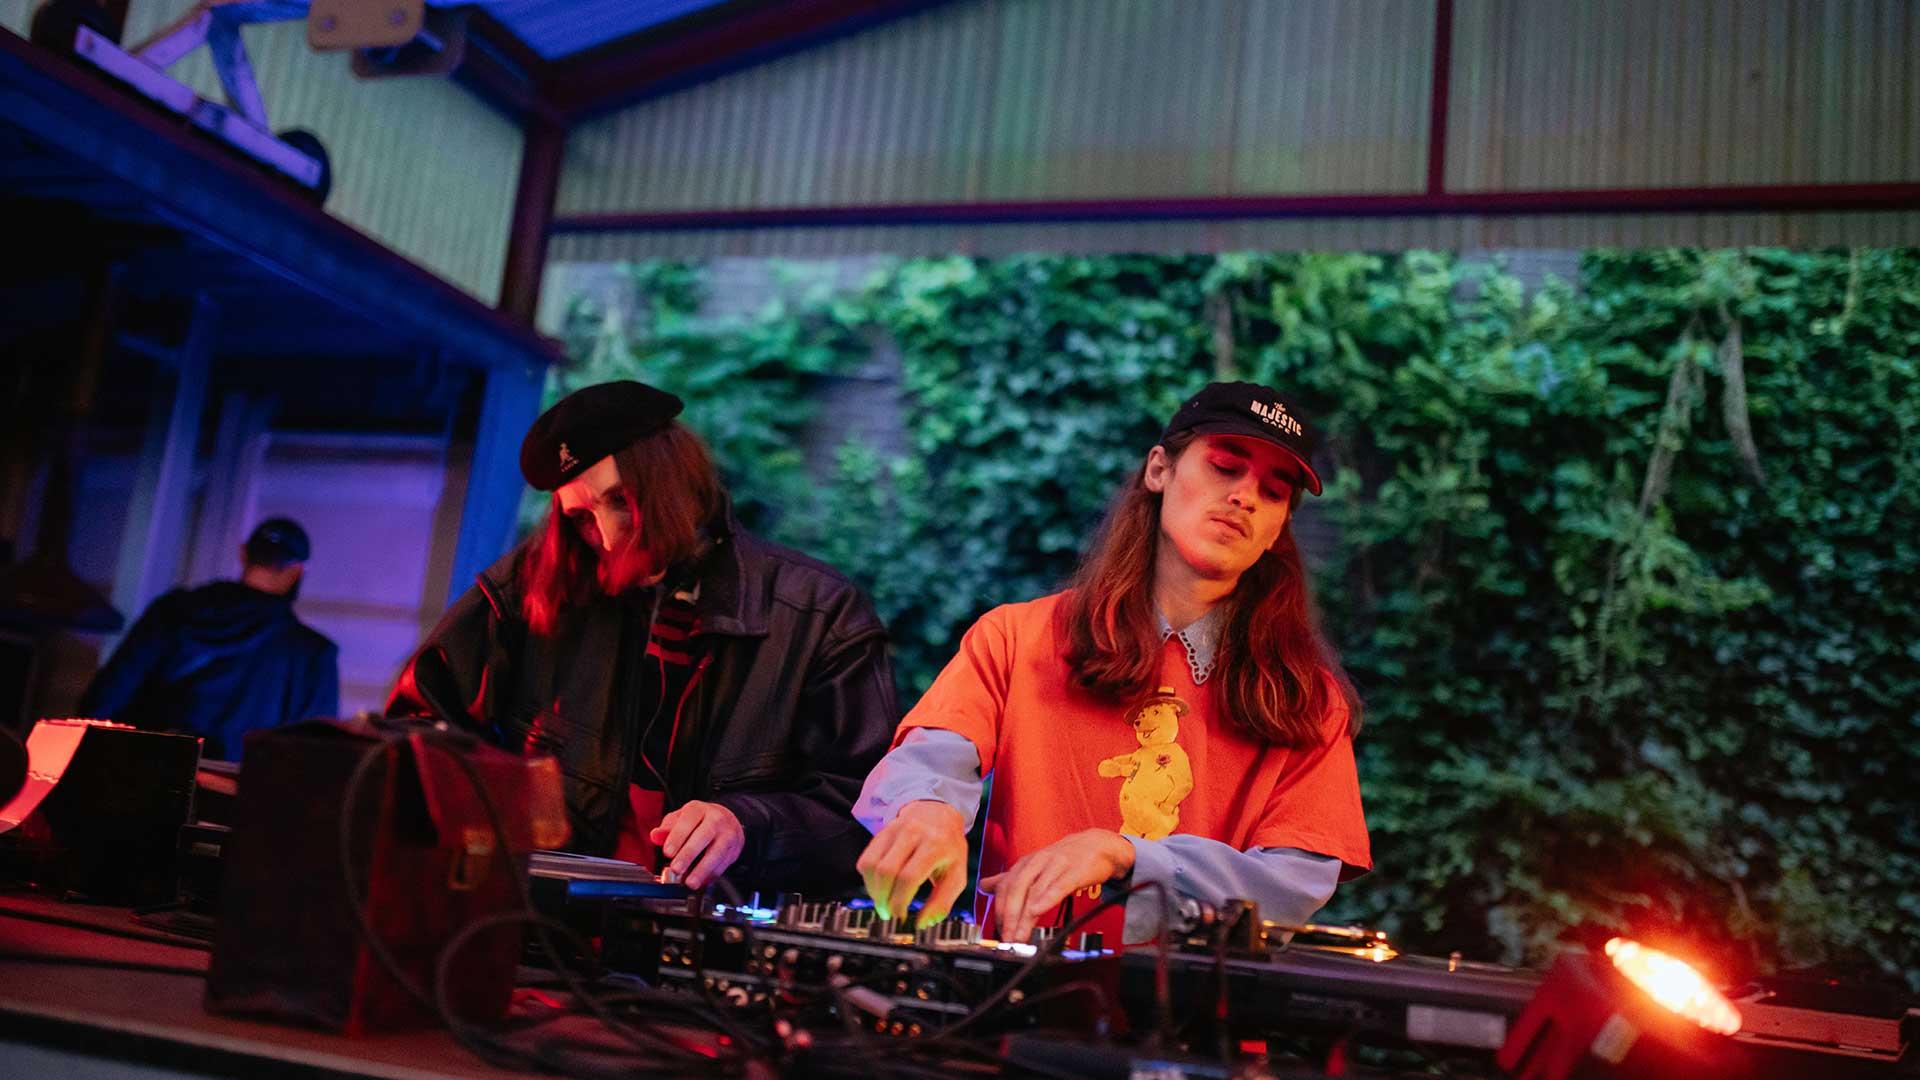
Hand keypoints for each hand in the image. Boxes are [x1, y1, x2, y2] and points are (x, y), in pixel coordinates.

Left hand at [649, 800, 744, 889]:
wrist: (727, 820)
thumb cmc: (699, 821)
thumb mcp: (680, 819)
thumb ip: (666, 829)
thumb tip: (655, 836)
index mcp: (698, 810)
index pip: (687, 822)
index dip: (677, 837)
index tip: (667, 852)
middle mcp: (715, 819)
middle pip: (703, 836)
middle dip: (688, 854)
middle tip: (676, 868)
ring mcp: (727, 834)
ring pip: (716, 852)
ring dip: (702, 870)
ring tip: (690, 882)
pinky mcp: (734, 849)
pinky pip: (723, 864)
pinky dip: (711, 875)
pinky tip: (701, 882)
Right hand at [856, 800, 969, 926]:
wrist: (939, 814)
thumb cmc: (949, 849)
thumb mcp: (957, 875)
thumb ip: (942, 902)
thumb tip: (922, 924)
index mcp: (936, 845)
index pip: (909, 877)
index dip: (900, 901)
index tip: (900, 917)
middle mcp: (913, 834)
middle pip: (886, 871)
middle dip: (883, 899)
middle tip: (887, 914)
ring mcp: (894, 830)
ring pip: (871, 865)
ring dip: (873, 890)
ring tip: (882, 902)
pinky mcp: (881, 832)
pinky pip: (865, 859)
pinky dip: (867, 878)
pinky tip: (878, 887)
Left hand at [979, 829, 1134, 945]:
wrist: (1098, 845)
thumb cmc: (1066, 858)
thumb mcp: (1035, 865)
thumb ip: (1010, 878)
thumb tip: (983, 886)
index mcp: (1026, 863)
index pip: (1005, 886)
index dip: (999, 910)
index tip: (999, 931)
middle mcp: (1038, 862)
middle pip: (1016, 888)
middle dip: (1009, 916)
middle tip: (1008, 938)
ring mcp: (1056, 865)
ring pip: (1035, 890)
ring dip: (1025, 916)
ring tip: (1020, 936)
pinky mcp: (1075, 871)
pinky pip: (1058, 886)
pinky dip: (1046, 898)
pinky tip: (1038, 911)